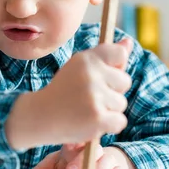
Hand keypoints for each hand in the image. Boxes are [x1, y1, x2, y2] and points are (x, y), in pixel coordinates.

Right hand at [5, 38, 133, 149]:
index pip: (119, 54)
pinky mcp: (98, 118)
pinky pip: (120, 121)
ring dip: (108, 110)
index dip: (115, 66)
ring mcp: (94, 96)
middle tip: (89, 96)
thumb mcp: (80, 67)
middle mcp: (90, 74)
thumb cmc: (63, 91)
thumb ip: (106, 55)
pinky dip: (108, 125)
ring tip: (86, 109)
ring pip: (121, 103)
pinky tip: (90, 122)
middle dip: (112, 91)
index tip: (102, 75)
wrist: (40, 116)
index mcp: (85, 59)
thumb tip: (129, 43)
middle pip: (125, 81)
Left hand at [20, 143, 137, 168]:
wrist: (98, 167)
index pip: (75, 139)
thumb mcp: (55, 165)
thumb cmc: (73, 162)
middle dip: (80, 160)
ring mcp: (106, 158)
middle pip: (90, 149)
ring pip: (106, 159)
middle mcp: (92, 149)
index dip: (72, 142)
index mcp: (75, 144)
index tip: (69, 146)